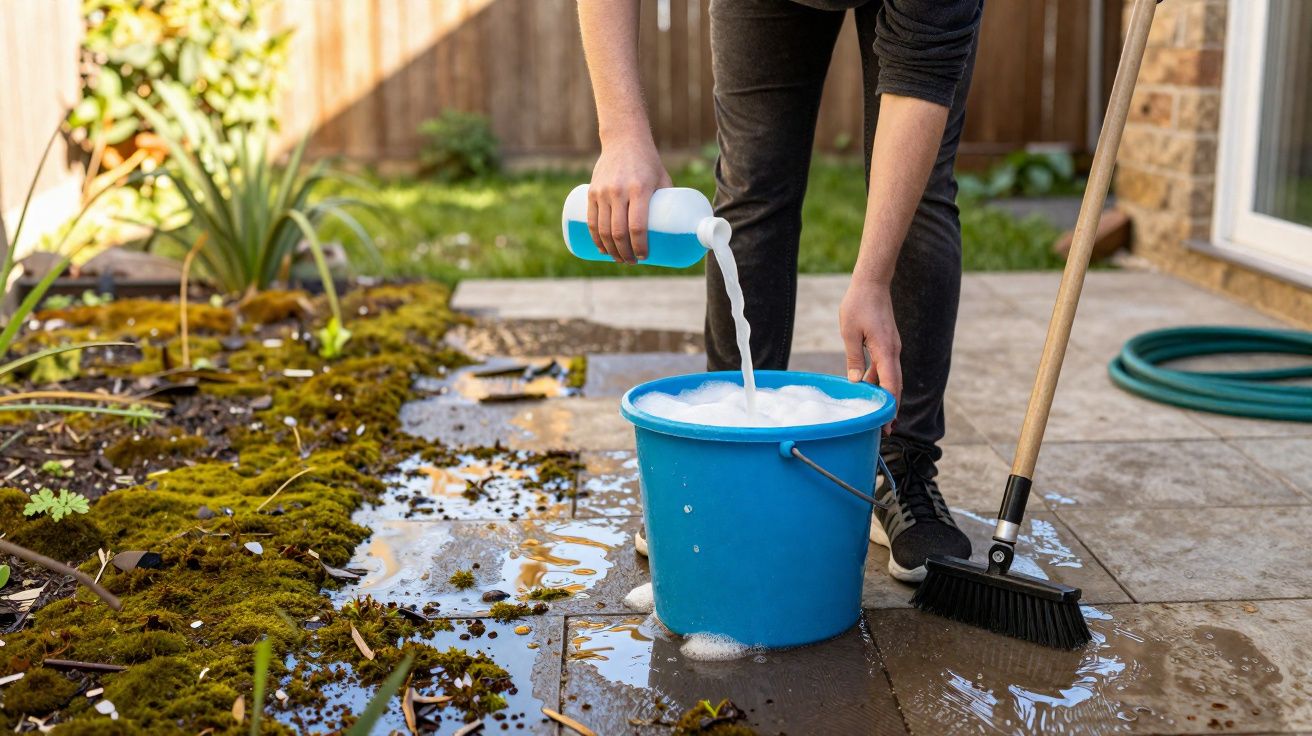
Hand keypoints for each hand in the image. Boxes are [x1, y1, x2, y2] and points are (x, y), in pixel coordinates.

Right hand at [587, 136, 671, 263]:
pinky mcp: (592, 191)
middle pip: (618, 233)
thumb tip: (677, 228)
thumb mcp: (662, 179)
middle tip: (632, 262)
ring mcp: (602, 192)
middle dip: (624, 253)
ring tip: (619, 258)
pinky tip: (601, 249)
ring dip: (609, 250)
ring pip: (603, 230)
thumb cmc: (648, 162)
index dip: (640, 246)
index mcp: (639, 189)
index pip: (637, 227)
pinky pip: (591, 220)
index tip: (644, 257)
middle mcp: (618, 191)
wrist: (623, 139)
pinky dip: (595, 238)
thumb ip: (667, 201)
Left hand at [839, 281, 901, 432]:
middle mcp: (893, 351)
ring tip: (876, 413)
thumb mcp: (849, 333)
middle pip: (895, 385)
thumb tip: (856, 382)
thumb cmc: (858, 304)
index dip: (890, 405)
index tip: (888, 423)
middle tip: (886, 429)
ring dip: (884, 394)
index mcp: (885, 350)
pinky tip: (867, 388)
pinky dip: (880, 380)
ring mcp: (892, 347)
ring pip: (890, 376)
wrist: (872, 283)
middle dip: (891, 407)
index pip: (891, 384)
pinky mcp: (887, 344)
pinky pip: (885, 367)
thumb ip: (853, 358)